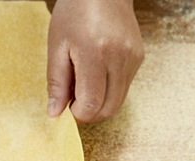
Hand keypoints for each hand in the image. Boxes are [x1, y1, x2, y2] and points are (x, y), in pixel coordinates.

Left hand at [46, 0, 144, 122]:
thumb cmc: (75, 13)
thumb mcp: (57, 46)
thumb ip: (56, 82)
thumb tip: (55, 113)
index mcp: (95, 54)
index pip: (91, 105)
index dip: (76, 113)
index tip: (65, 105)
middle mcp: (120, 59)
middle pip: (108, 109)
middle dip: (89, 113)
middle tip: (73, 100)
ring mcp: (133, 59)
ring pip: (118, 102)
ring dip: (99, 104)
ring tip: (83, 85)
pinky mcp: (139, 58)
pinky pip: (124, 88)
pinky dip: (108, 91)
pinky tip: (96, 76)